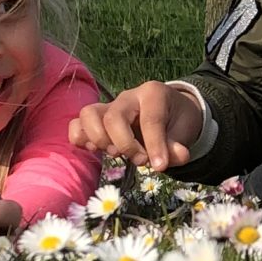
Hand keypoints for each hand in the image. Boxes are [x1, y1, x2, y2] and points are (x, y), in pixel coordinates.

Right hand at [70, 82, 201, 170]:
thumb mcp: (184, 131)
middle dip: (125, 145)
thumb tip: (176, 158)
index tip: (160, 166)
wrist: (170, 111)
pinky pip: (76, 125)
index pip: (149, 119)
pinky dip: (81, 140)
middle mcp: (127, 96)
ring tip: (115, 154)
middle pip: (113, 117)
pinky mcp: (96, 119)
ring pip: (88, 115)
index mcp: (152, 94)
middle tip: (140, 160)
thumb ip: (177, 146)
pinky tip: (96, 151)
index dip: (154, 145)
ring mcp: (108, 106)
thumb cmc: (176, 120)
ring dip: (99, 140)